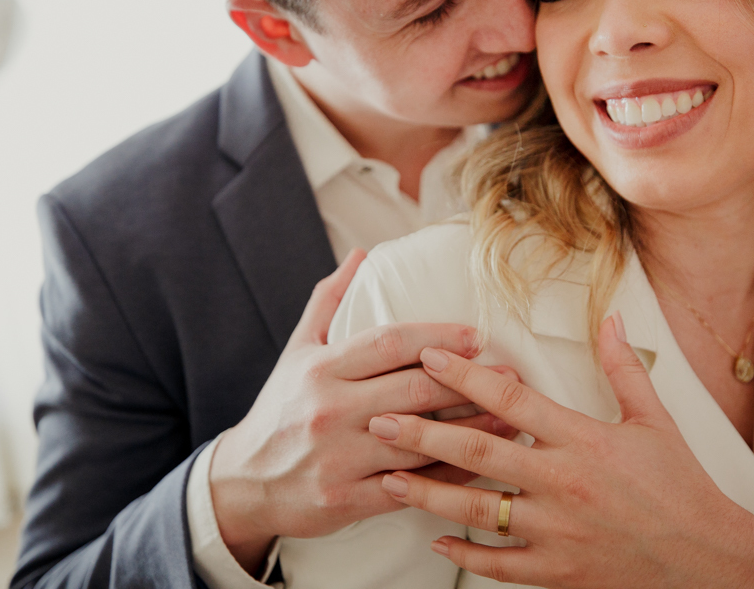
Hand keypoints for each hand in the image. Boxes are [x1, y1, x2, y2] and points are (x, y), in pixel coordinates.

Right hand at [210, 249, 519, 573]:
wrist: (243, 482)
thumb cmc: (280, 410)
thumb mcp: (296, 352)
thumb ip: (329, 301)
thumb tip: (360, 254)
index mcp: (322, 369)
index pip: (389, 343)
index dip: (437, 337)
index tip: (476, 336)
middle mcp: (330, 410)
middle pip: (413, 390)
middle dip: (469, 382)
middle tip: (511, 375)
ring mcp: (339, 458)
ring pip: (419, 443)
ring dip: (471, 431)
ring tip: (511, 420)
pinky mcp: (347, 499)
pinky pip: (411, 488)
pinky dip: (449, 479)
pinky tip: (480, 467)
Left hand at [370, 314, 753, 588]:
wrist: (708, 561)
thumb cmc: (682, 487)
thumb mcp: (656, 421)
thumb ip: (624, 368)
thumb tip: (610, 317)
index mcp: (584, 441)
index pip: (513, 400)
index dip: (466, 375)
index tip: (429, 356)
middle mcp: (562, 485)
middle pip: (480, 454)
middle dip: (425, 433)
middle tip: (381, 419)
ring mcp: (556, 532)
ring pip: (477, 511)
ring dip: (429, 493)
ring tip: (390, 477)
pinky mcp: (557, 571)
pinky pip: (499, 564)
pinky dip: (465, 553)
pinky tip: (437, 540)